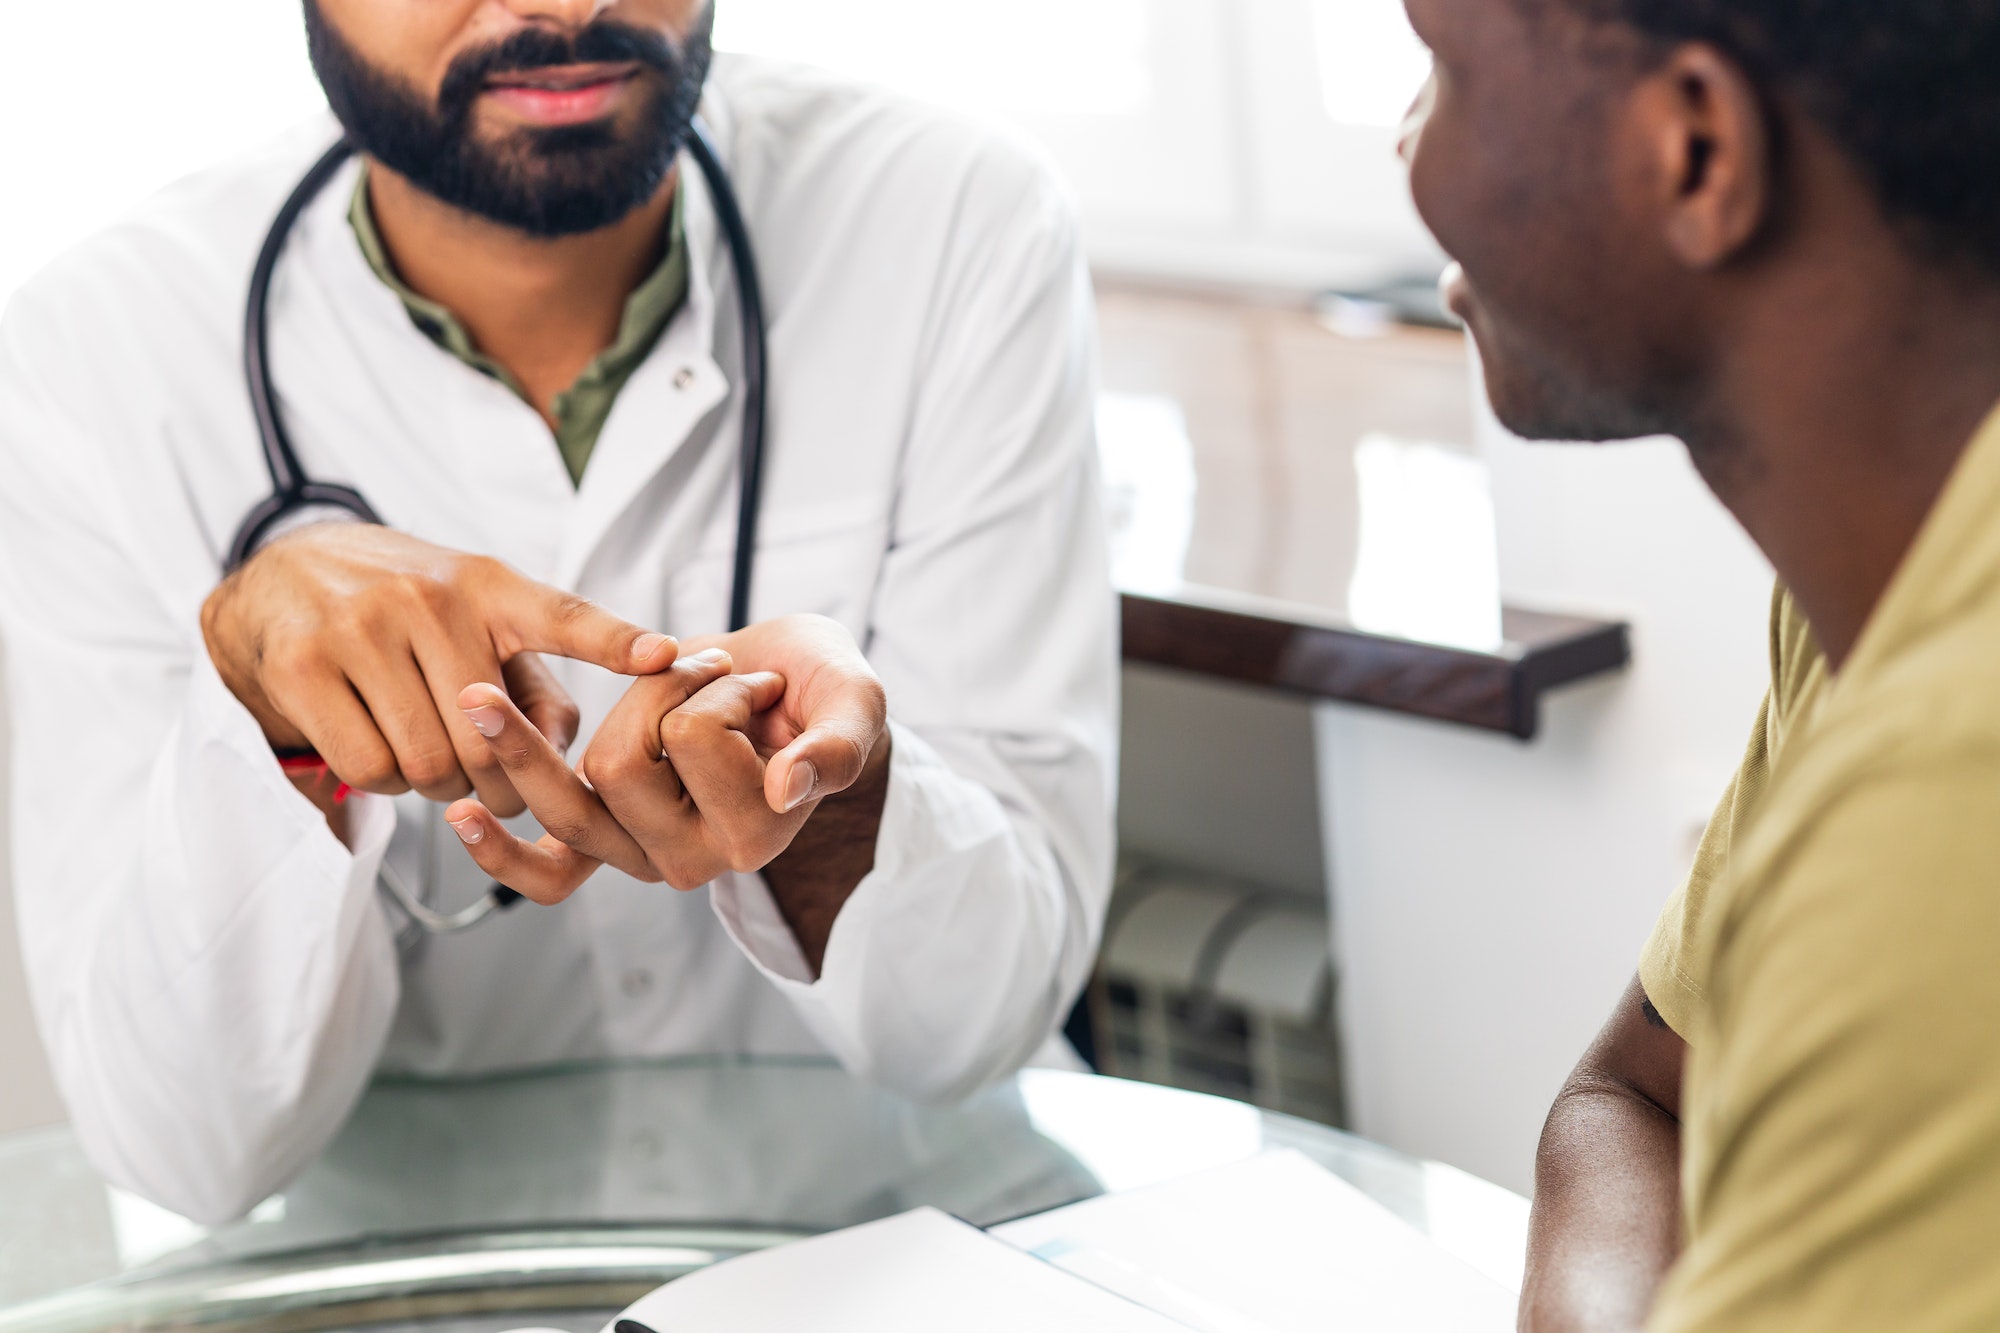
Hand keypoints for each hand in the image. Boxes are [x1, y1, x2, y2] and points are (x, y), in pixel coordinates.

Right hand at [201, 523, 678, 815]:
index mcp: (488, 585)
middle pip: (490, 741)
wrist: (283, 577)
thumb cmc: (407, 616)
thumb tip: (567, 749)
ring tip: (429, 755)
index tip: (666, 656)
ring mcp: (361, 625)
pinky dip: (384, 783)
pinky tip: (380, 748)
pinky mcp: (303, 663)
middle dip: (496, 781)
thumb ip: (538, 687)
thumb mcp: (480, 628)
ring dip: (436, 787)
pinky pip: (370, 768)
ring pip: (429, 764)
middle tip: (486, 778)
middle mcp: (428, 597)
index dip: (617, 640)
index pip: (563, 614)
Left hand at [443, 615, 890, 905]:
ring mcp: (642, 857)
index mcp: (758, 834)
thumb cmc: (823, 693)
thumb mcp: (855, 701)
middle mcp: (695, 861)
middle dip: (656, 693)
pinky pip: (545, 869)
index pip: (695, 737)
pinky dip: (500, 849)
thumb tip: (789, 787)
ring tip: (665, 691)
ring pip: (575, 786)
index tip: (763, 685)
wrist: (790, 696)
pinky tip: (462, 815)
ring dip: (619, 711)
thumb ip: (837, 745)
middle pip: (619, 762)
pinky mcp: (604, 845)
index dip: (720, 688)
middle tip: (713, 678)